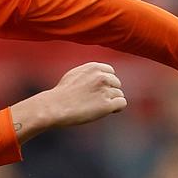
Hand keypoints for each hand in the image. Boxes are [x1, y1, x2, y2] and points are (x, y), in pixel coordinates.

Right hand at [11, 62, 126, 143]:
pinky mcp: (107, 105)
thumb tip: (102, 75)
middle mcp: (101, 77)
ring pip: (119, 94)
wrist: (55, 106)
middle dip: (109, 91)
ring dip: (111, 100)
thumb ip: (89, 72)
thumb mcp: (74, 74)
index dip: (106, 81)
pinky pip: (122, 103)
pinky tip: (106, 110)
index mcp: (93, 67)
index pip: (110, 72)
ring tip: (96, 106)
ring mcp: (105, 91)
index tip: (97, 89)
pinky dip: (116, 108)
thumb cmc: (62, 93)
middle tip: (95, 99)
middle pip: (116, 83)